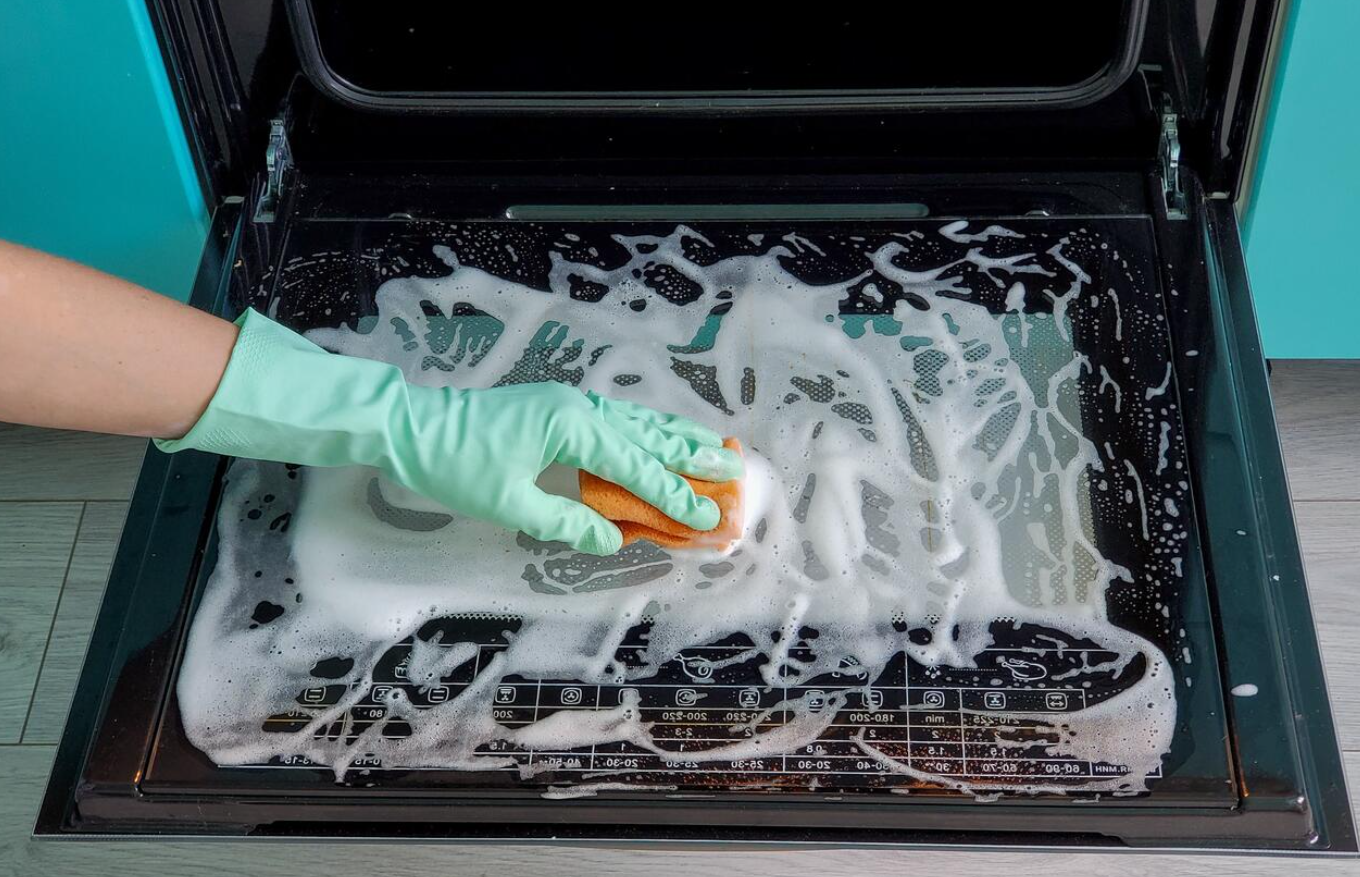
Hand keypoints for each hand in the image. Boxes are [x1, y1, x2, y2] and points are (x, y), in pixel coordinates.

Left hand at [391, 382, 743, 553]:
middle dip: (693, 454)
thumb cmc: (455, 465)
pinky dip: (647, 431)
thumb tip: (611, 538)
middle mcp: (578, 407)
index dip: (673, 493)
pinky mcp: (559, 407)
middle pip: (648, 434)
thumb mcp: (509, 503)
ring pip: (637, 421)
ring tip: (716, 447)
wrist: (413, 426)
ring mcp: (570, 403)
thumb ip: (566, 520)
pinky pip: (617, 419)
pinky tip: (663, 437)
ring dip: (677, 437)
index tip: (707, 515)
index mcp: (570, 427)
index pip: (635, 465)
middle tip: (736, 470)